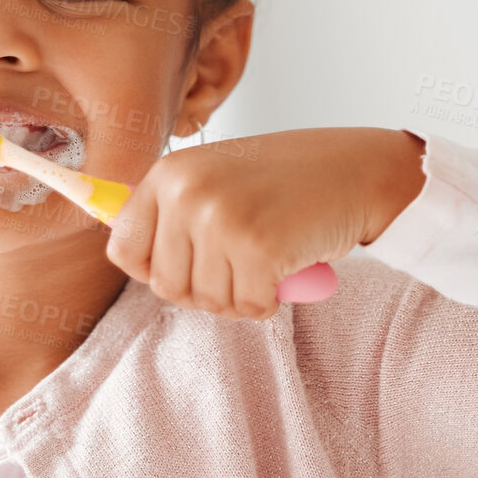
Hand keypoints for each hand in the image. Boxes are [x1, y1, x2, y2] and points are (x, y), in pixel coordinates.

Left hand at [105, 127, 425, 319]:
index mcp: (168, 173)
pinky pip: (249, 307)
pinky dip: (270, 300)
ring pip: (207, 302)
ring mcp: (220, 218)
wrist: (355, 169)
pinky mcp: (258, 248)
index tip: (189, 263)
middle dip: (205, 288)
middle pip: (165, 286)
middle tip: (241, 260)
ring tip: (267, 255)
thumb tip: (123, 256)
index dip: (156, 269)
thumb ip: (172, 214)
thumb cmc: (285, 182)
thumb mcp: (214, 180)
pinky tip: (287, 265)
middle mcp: (186, 192)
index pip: (122, 250)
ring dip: (241, 293)